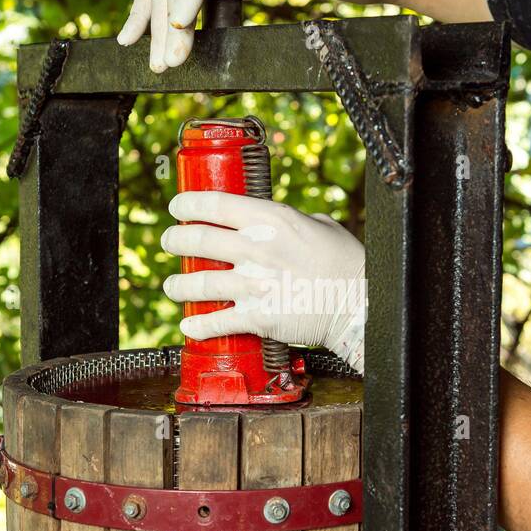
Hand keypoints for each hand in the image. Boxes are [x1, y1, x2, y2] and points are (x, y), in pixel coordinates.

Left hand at [162, 191, 365, 371]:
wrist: (361, 304)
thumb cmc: (347, 263)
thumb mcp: (321, 226)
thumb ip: (293, 221)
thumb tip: (277, 222)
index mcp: (272, 219)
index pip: (216, 203)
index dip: (188, 204)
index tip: (178, 207)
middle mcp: (258, 248)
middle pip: (198, 239)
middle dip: (175, 240)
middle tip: (170, 241)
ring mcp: (255, 284)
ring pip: (199, 283)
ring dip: (178, 286)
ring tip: (172, 287)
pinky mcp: (259, 317)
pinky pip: (218, 322)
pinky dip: (198, 326)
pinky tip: (189, 326)